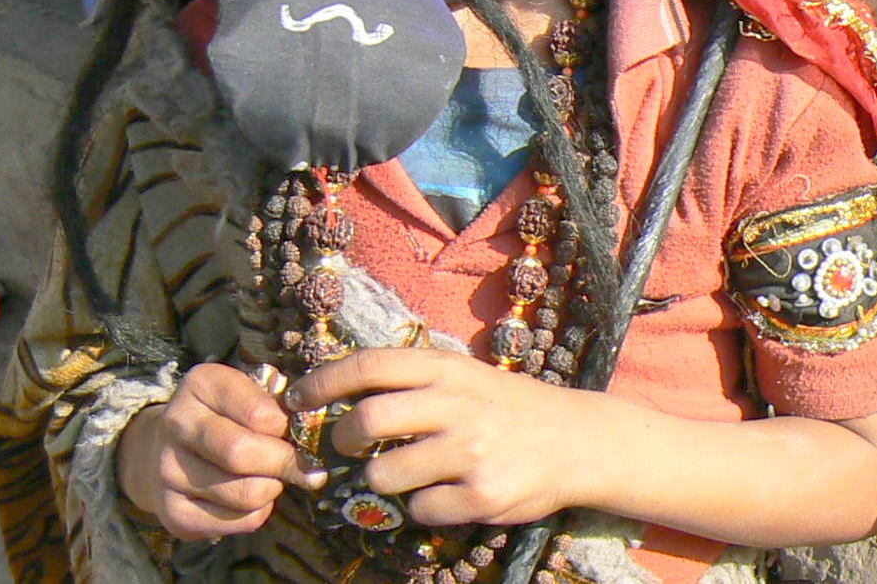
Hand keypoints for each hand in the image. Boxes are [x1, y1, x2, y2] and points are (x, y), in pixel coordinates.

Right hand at [118, 363, 323, 539]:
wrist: (166, 448)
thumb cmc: (226, 415)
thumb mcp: (250, 392)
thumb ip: (279, 406)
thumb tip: (313, 440)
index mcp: (201, 384)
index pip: (259, 413)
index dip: (287, 429)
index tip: (298, 433)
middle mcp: (176, 424)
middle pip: (243, 454)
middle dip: (284, 463)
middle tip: (302, 466)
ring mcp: (168, 471)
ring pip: (244, 494)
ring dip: (272, 490)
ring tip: (273, 478)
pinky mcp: (173, 512)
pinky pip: (234, 522)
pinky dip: (256, 513)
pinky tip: (253, 498)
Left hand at [288, 348, 599, 527]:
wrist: (578, 440)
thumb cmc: (508, 407)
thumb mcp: (466, 377)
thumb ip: (414, 383)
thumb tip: (341, 398)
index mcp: (448, 369)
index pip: (369, 366)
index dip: (324, 382)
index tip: (299, 400)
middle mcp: (457, 405)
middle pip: (366, 421)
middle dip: (341, 441)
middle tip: (344, 449)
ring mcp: (470, 452)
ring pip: (384, 476)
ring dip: (382, 482)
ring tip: (406, 475)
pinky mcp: (481, 495)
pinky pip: (420, 510)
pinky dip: (423, 507)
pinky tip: (447, 493)